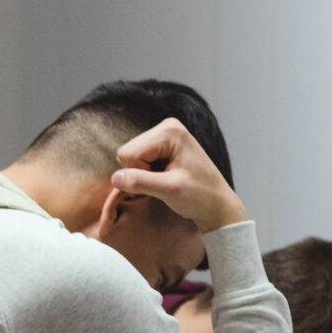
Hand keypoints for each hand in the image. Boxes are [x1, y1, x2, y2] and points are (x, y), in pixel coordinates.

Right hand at [109, 118, 248, 231]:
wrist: (216, 204)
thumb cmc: (200, 196)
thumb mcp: (170, 190)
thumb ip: (141, 182)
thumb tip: (115, 178)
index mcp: (169, 132)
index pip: (128, 153)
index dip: (138, 173)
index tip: (161, 181)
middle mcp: (166, 128)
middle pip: (127, 153)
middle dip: (139, 173)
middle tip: (163, 183)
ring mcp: (164, 136)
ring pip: (129, 158)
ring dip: (142, 175)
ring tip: (165, 180)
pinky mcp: (162, 146)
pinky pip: (137, 161)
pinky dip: (146, 174)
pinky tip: (164, 178)